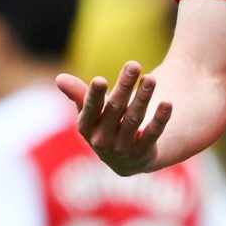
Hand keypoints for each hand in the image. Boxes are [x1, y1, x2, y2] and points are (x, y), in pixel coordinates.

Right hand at [56, 61, 171, 176]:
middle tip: (134, 65)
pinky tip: (167, 103)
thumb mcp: (91, 112)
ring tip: (151, 78)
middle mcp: (102, 140)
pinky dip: (160, 119)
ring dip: (143, 98)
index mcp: (87, 127)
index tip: (100, 79)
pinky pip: (153, 134)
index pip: (90, 109)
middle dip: (124, 86)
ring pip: (134, 119)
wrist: (126, 160)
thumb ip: (78, 94)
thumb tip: (59, 78)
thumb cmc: (105, 125)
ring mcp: (123, 149)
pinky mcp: (144, 153)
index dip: (94, 96)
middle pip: (115, 109)